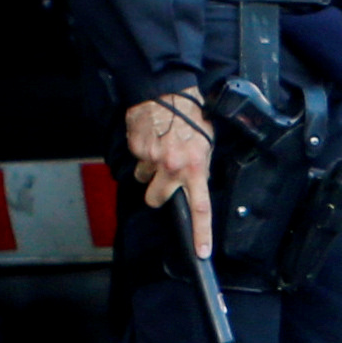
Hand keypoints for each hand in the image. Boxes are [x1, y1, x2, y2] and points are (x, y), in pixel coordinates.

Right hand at [123, 91, 213, 255]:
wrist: (167, 90)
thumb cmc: (190, 114)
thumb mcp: (205, 144)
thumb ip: (199, 167)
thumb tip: (195, 182)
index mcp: (195, 167)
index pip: (200, 208)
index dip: (200, 233)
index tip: (201, 252)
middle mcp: (173, 167)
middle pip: (156, 199)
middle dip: (156, 192)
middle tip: (162, 176)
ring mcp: (152, 160)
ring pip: (143, 178)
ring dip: (148, 169)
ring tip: (158, 147)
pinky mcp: (136, 149)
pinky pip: (136, 159)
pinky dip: (141, 151)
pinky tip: (151, 136)